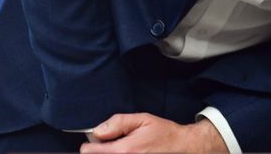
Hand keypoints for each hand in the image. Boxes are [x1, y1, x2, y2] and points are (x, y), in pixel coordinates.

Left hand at [79, 113, 227, 152]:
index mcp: (123, 150)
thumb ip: (118, 122)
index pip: (89, 152)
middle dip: (102, 149)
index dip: (91, 144)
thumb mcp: (143, 119)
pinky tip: (130, 152)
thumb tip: (97, 131)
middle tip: (115, 143)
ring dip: (110, 153)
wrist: (181, 147)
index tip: (99, 140)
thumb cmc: (163, 133)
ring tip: (125, 149)